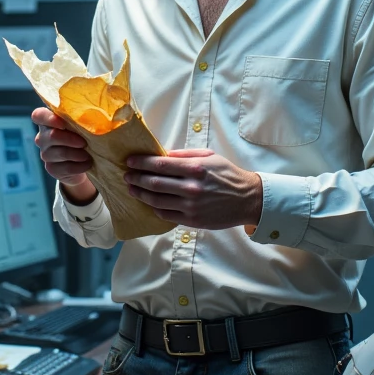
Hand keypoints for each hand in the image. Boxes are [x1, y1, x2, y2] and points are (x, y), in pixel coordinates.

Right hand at [32, 107, 96, 204]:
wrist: (85, 160)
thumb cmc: (84, 136)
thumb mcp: (83, 124)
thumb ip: (82, 117)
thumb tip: (95, 114)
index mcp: (48, 121)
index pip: (38, 115)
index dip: (48, 118)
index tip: (62, 123)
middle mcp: (43, 137)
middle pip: (52, 136)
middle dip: (71, 139)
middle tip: (84, 142)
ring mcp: (46, 153)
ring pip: (60, 153)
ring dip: (77, 154)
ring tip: (88, 155)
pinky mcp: (51, 168)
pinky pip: (65, 167)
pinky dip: (79, 166)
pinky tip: (87, 164)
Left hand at [123, 149, 262, 229]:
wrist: (247, 198)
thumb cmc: (227, 175)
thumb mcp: (209, 157)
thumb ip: (184, 155)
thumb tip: (161, 154)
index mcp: (195, 168)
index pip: (159, 165)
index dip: (141, 163)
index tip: (130, 161)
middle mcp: (191, 187)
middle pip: (154, 183)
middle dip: (136, 178)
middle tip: (126, 175)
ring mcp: (190, 205)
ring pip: (156, 201)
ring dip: (140, 194)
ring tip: (132, 189)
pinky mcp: (192, 220)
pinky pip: (166, 215)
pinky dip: (154, 208)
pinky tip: (148, 203)